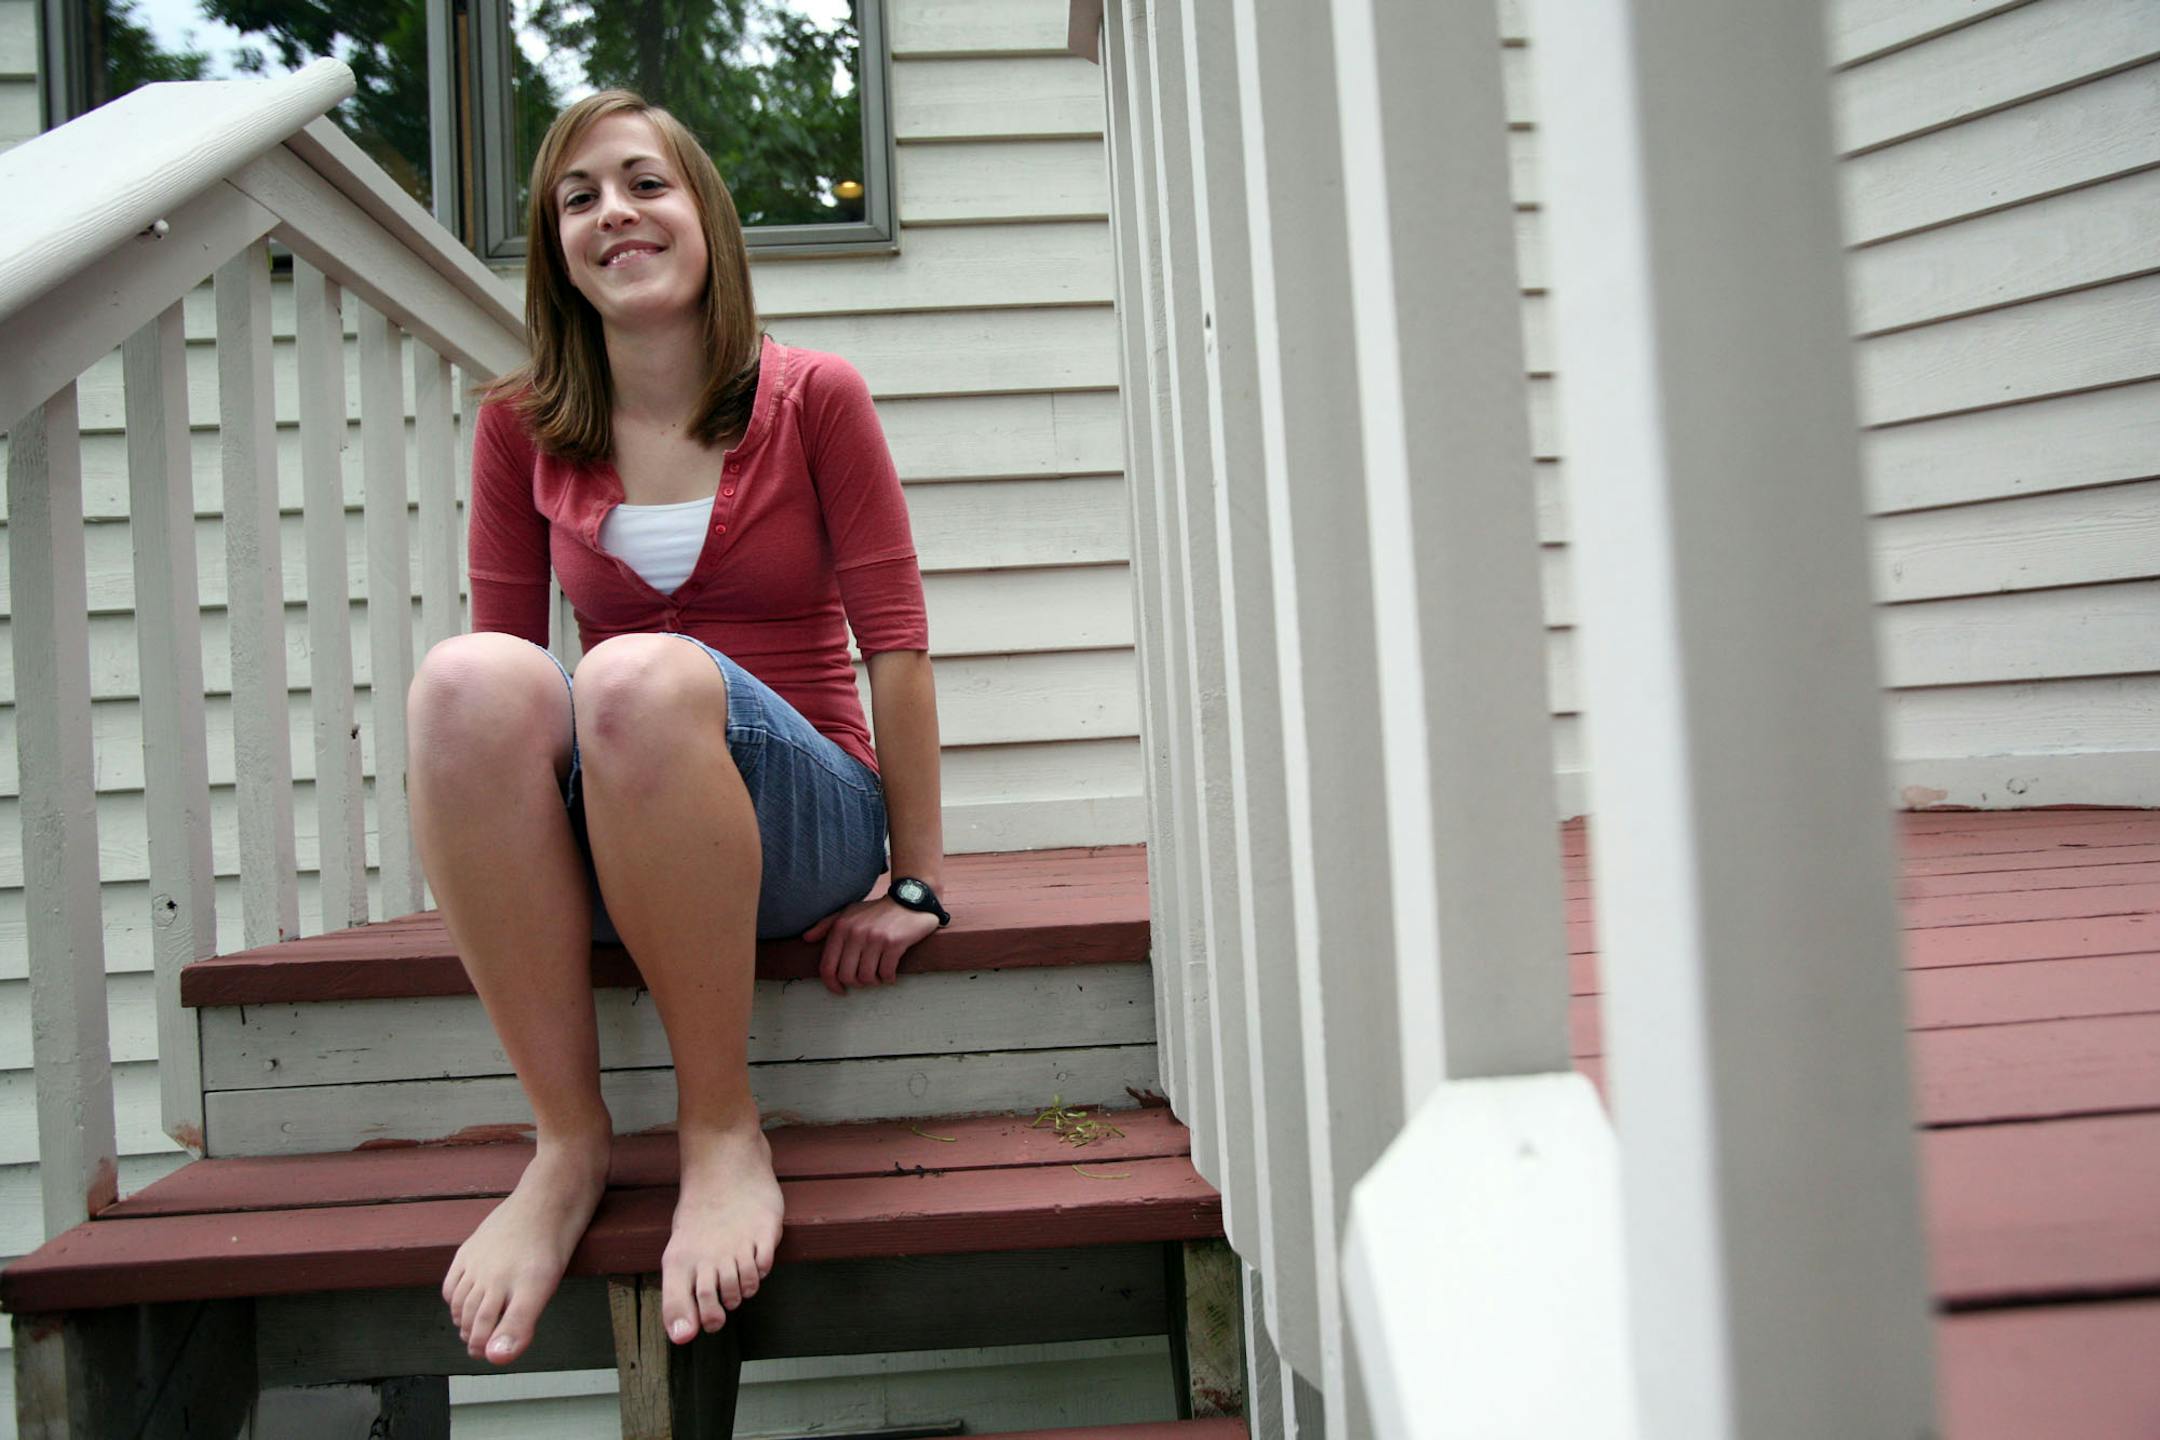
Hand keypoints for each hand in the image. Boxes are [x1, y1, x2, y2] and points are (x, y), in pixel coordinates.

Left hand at [802, 895, 941, 994]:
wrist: (909, 900)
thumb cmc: (876, 911)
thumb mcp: (849, 912)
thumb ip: (826, 925)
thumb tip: (806, 939)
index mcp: (841, 927)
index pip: (827, 966)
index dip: (831, 984)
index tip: (840, 990)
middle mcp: (855, 933)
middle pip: (846, 976)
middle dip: (856, 984)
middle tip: (864, 980)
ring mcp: (875, 938)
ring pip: (866, 977)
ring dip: (873, 982)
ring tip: (878, 976)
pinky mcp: (894, 943)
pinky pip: (886, 973)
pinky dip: (888, 978)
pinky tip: (890, 974)